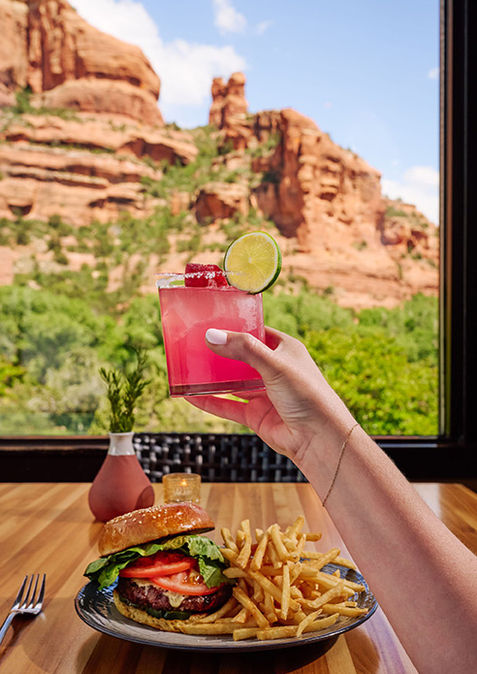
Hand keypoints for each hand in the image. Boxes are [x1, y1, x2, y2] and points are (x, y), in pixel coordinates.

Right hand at [186, 327, 355, 465]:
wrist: (319, 437)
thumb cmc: (307, 394)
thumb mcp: (274, 364)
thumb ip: (243, 349)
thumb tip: (211, 336)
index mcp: (285, 350)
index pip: (257, 333)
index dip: (236, 328)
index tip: (211, 322)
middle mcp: (274, 370)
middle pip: (241, 357)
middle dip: (220, 352)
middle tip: (193, 344)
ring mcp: (264, 393)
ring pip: (232, 382)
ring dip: (212, 377)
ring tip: (187, 367)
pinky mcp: (255, 415)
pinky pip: (228, 405)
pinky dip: (209, 401)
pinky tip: (190, 395)